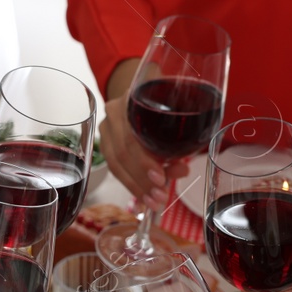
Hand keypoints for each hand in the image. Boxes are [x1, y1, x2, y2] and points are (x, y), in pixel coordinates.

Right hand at [99, 57, 190, 207]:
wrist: (145, 88)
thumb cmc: (165, 96)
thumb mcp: (174, 104)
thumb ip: (180, 129)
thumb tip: (184, 167)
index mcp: (130, 100)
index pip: (131, 136)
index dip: (144, 161)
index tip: (160, 177)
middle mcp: (114, 114)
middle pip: (122, 154)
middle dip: (142, 180)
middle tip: (160, 196)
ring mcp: (107, 129)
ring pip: (116, 164)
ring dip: (136, 187)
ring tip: (153, 202)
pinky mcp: (107, 142)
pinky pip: (116, 168)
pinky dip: (131, 185)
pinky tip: (143, 199)